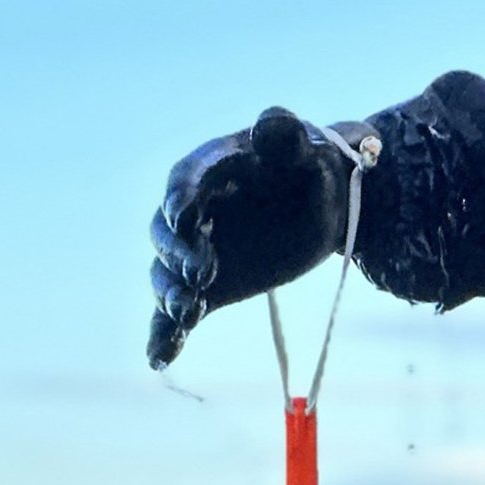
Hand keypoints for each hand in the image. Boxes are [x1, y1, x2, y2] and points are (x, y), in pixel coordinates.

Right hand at [147, 108, 368, 368]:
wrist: (324, 208)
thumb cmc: (311, 168)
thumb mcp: (305, 149)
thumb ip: (286, 134)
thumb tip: (271, 125)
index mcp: (207, 171)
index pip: (184, 181)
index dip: (180, 197)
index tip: (185, 214)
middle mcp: (190, 216)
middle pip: (167, 236)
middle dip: (178, 255)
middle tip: (202, 273)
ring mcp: (193, 256)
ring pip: (166, 278)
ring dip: (171, 296)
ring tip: (190, 312)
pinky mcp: (204, 291)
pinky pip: (174, 316)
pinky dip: (165, 337)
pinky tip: (161, 359)